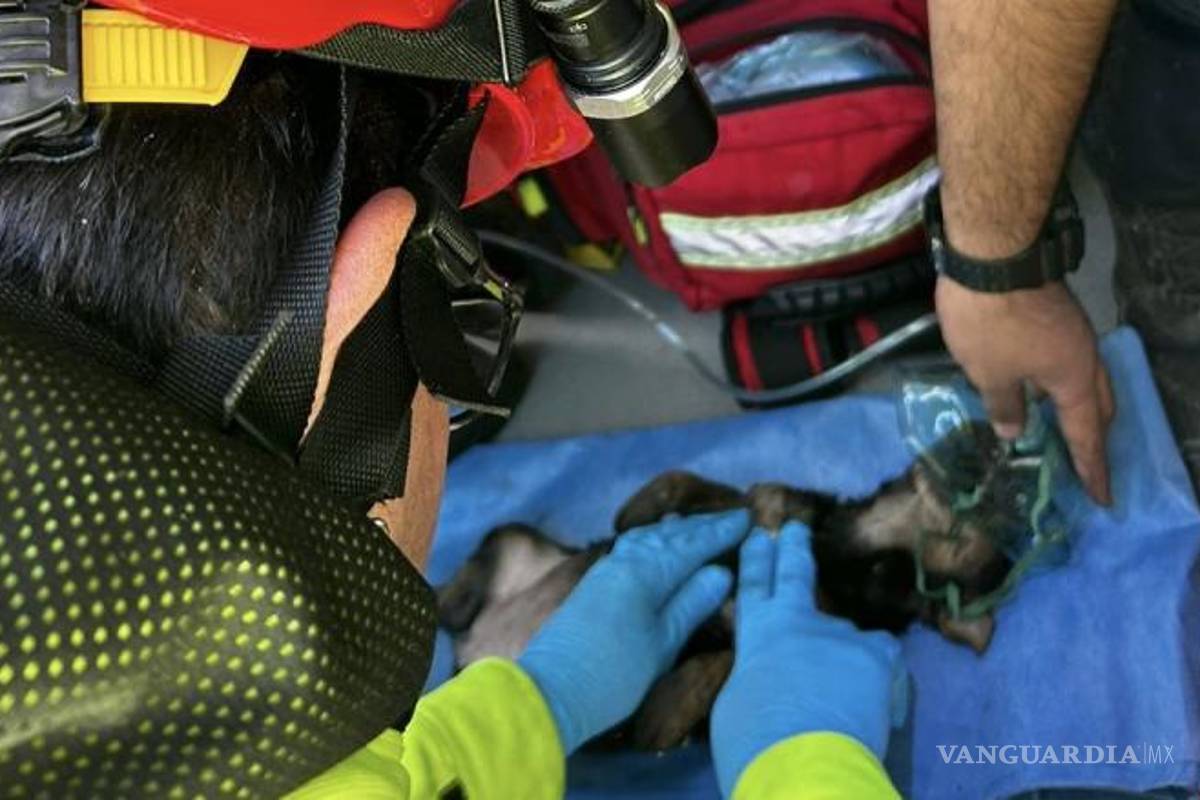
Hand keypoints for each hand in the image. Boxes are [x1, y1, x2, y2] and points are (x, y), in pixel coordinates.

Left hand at [518, 509, 750, 753]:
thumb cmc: (615, 674)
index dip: (721, 532)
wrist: (553, 691)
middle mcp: (625, 561)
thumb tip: (721, 572)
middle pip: (670, 536)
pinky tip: (658, 542)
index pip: (692, 544)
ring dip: (676, 530)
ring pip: (648, 538)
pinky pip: (633, 547)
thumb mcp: (663, 644)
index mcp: (646, 572)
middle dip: (702, 526)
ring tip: (699, 525)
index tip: (749, 519)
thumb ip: (691, 604)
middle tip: (732, 518)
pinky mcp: (595, 583)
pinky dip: (653, 539)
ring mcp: (606, 570)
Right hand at [711, 524, 905, 796]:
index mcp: (758, 632)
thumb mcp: (737, 699)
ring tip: (844, 698)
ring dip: (845, 661)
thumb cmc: (753, 732)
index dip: (756, 559)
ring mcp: (841, 633)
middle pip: (796, 575)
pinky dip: (880, 681)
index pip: (753, 586)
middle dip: (793, 549)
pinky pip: (883, 661)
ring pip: (848, 639)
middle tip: (796, 528)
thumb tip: (769, 676)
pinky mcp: (877, 653)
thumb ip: (756, 675)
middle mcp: (798, 621)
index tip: (759, 534)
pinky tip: (876, 705)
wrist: (801, 753)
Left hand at [936, 277, 1115, 504]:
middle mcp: (1085, 357)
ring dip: (1079, 408)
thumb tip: (1016, 431)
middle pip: (1098, 405)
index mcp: (1075, 378)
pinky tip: (1039, 387)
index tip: (1104, 497)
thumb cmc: (991, 322)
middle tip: (1088, 468)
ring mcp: (1073, 332)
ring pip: (1085, 380)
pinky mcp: (1056, 315)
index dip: (1092, 468)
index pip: (1087, 434)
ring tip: (1065, 432)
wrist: (993, 255)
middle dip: (1095, 439)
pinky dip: (1060, 383)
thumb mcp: (989, 373)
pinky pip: (1066, 361)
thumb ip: (1005, 405)